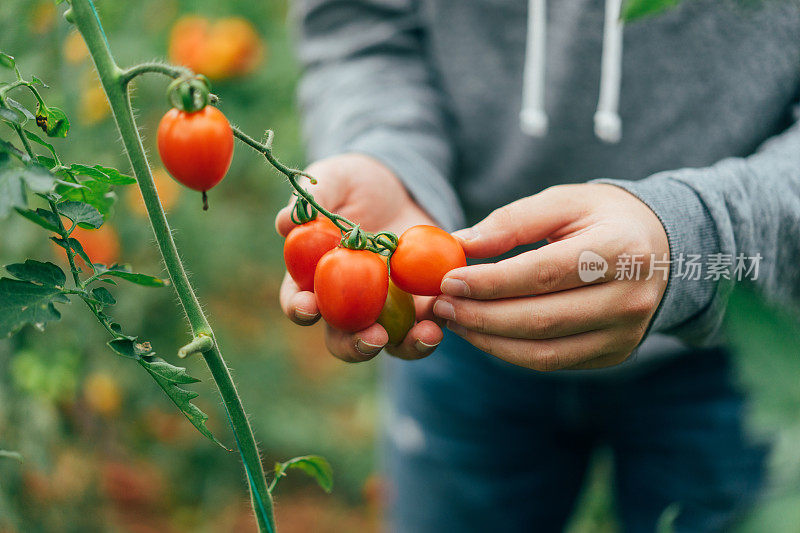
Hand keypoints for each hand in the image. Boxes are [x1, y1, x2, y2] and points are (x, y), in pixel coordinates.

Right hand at [275, 153, 442, 361]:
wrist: (399, 185)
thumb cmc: (354, 182)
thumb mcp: (334, 180)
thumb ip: (312, 200)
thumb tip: (285, 222)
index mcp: (313, 279)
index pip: (298, 302)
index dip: (299, 309)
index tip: (309, 307)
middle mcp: (345, 303)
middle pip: (342, 338)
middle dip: (355, 345)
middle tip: (373, 338)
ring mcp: (383, 308)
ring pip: (388, 342)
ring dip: (405, 346)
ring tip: (424, 336)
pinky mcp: (418, 304)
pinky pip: (425, 325)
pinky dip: (434, 329)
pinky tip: (443, 320)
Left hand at [433, 184, 669, 370]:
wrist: (662, 248)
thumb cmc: (603, 218)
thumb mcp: (564, 201)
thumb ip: (513, 220)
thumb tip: (461, 243)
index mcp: (622, 250)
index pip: (545, 273)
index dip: (492, 281)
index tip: (449, 280)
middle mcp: (631, 299)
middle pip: (542, 319)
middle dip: (482, 316)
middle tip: (441, 306)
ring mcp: (626, 333)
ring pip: (544, 352)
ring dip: (490, 340)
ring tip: (454, 321)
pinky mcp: (614, 354)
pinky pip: (553, 362)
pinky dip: (511, 352)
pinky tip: (483, 332)